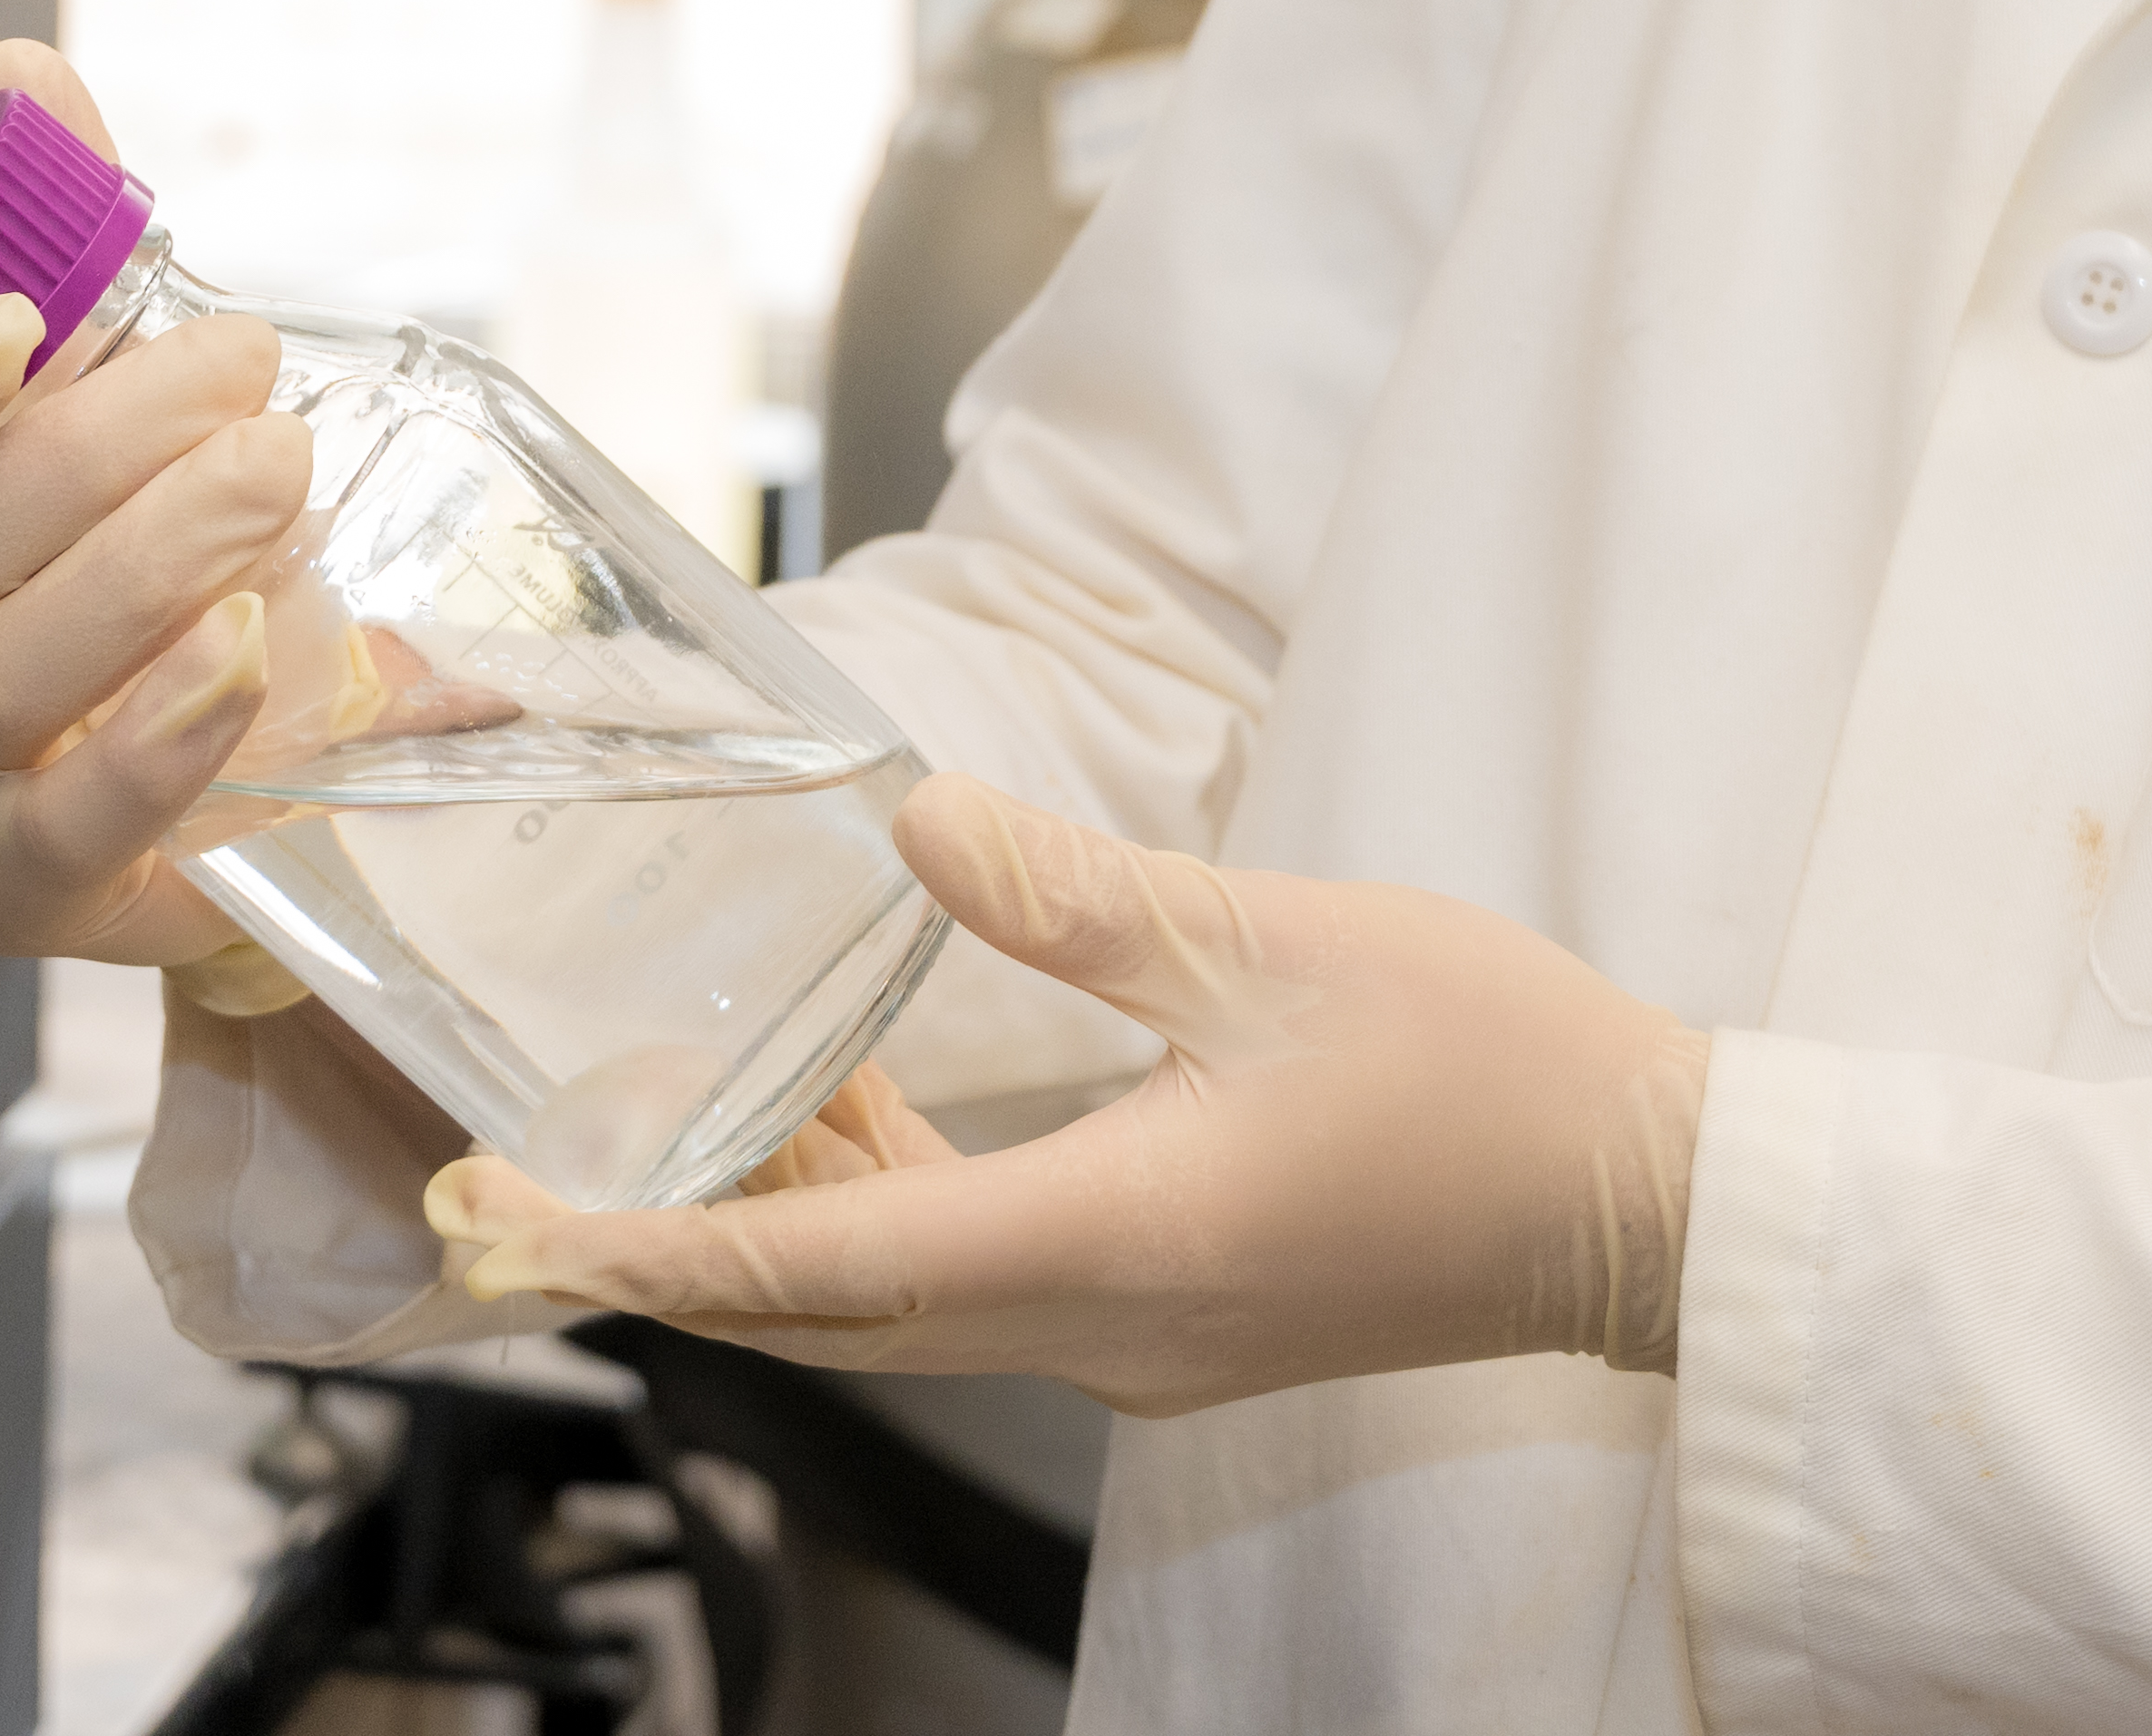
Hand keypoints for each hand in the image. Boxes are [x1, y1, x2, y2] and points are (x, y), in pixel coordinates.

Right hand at [0, 40, 321, 986]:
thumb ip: (54, 223)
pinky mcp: (13, 888)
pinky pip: (64, 829)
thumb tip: (16, 78)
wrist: (217, 736)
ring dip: (150, 567)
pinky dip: (158, 739)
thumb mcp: (93, 381)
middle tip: (241, 375)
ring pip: (2, 681)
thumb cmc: (118, 543)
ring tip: (272, 477)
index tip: (11, 322)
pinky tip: (240, 653)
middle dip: (102, 452)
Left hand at [415, 774, 1710, 1417]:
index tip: (513, 1228)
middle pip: (823, 1314)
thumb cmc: (1486, 1067)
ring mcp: (1136, 1333)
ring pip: (893, 1304)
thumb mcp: (1274, 944)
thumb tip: (912, 818)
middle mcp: (1099, 1322)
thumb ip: (1075, 895)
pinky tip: (841, 1111)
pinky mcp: (1173, 1311)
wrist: (1642, 1201)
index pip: (822, 1265)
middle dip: (658, 1251)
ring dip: (773, 1222)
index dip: (650, 1244)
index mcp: (1112, 1237)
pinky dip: (877, 1215)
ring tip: (657, 1111)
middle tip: (509, 1191)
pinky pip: (973, 1282)